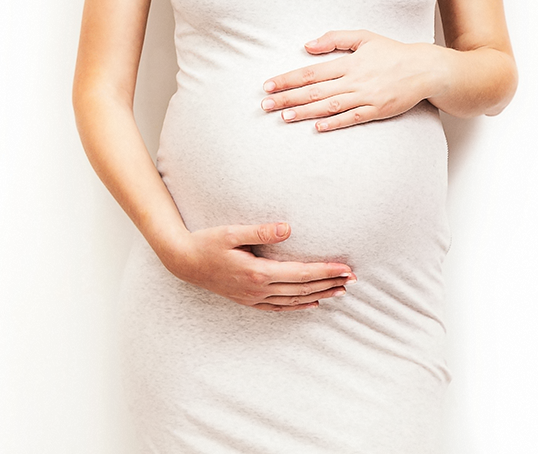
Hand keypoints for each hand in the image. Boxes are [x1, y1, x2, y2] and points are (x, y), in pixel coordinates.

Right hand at [164, 221, 354, 310]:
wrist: (183, 261)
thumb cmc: (205, 242)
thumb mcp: (230, 232)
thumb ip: (260, 231)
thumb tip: (287, 229)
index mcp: (257, 272)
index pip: (301, 274)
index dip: (325, 271)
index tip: (346, 268)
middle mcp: (257, 289)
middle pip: (303, 289)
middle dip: (330, 283)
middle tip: (354, 280)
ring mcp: (252, 297)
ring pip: (294, 300)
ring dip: (319, 295)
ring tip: (341, 290)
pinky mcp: (247, 300)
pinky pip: (279, 307)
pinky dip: (298, 306)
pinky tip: (312, 303)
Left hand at [260, 30, 444, 131]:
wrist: (426, 69)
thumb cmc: (392, 52)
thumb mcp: (364, 37)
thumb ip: (334, 38)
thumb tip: (307, 45)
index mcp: (348, 63)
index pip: (311, 72)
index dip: (287, 79)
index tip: (268, 85)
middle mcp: (354, 81)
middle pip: (314, 91)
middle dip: (288, 98)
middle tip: (265, 105)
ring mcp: (366, 97)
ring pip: (329, 106)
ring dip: (305, 112)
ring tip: (283, 116)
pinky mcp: (377, 111)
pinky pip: (352, 119)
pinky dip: (334, 123)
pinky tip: (317, 127)